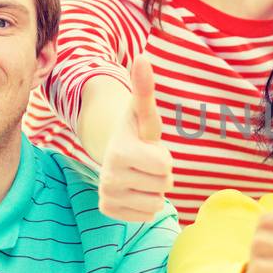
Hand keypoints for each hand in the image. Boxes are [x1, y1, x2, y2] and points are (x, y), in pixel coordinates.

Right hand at [97, 55, 174, 222]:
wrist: (114, 150)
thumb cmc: (136, 131)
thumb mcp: (143, 111)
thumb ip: (145, 88)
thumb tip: (142, 57)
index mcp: (120, 152)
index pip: (165, 166)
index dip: (164, 157)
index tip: (149, 148)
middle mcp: (108, 176)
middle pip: (163, 186)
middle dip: (160, 174)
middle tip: (146, 163)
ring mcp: (106, 195)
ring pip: (156, 204)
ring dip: (155, 190)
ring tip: (141, 175)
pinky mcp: (108, 209)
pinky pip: (146, 216)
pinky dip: (145, 204)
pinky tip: (134, 188)